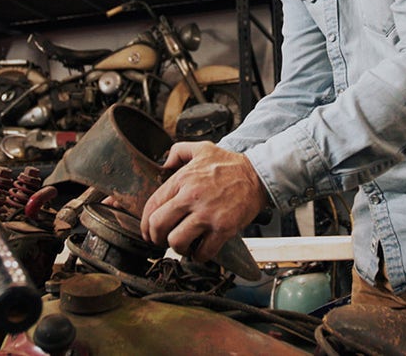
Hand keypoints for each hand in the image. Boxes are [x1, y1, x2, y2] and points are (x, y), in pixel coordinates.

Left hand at [140, 141, 267, 262]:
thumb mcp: (202, 148)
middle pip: (159, 226)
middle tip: (161, 241)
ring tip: (183, 245)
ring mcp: (207, 214)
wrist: (259, 175)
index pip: (152, 206)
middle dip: (156, 238)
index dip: (146, 224)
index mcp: (183, 180)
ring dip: (177, 248)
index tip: (148, 232)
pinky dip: (199, 256)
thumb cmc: (230, 164)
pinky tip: (200, 250)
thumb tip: (163, 164)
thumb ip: (178, 152)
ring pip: (177, 241)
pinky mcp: (223, 228)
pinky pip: (203, 252)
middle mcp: (191, 197)